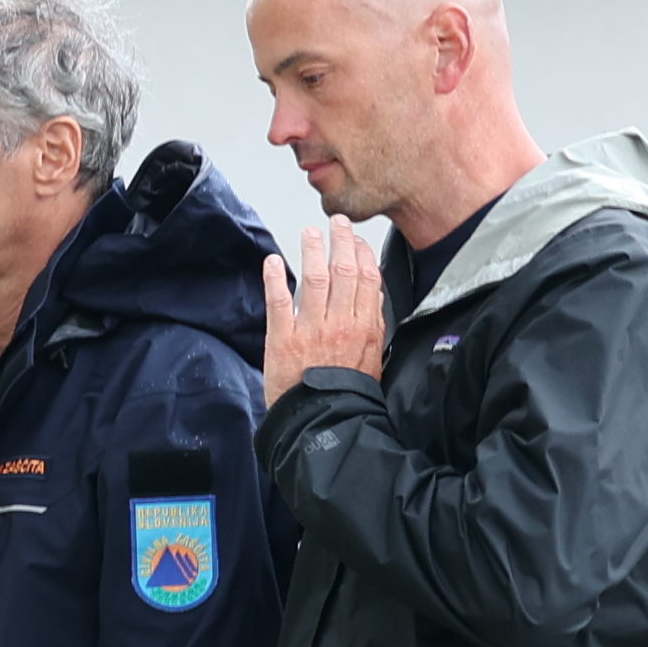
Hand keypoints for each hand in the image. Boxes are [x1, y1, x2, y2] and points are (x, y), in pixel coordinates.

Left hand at [260, 220, 385, 405]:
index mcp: (364, 327)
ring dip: (311, 251)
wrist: (324, 423)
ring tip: (309, 233)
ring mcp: (311, 330)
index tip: (356, 239)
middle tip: (335, 223)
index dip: (362, 253)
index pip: (367, 278)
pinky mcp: (283, 340)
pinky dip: (276, 279)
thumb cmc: (346, 394)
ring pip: (314, 279)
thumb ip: (372, 324)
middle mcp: (340, 323)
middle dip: (340, 241)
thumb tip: (373, 294)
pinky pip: (279, 302)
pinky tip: (274, 262)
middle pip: (343, 271)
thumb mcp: (372, 358)